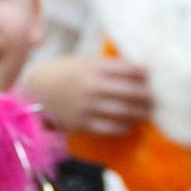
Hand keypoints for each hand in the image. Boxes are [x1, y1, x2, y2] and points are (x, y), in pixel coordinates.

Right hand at [22, 54, 151, 134]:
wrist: (32, 94)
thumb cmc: (59, 74)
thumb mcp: (80, 62)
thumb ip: (105, 65)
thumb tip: (135, 69)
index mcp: (93, 67)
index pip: (129, 69)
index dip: (146, 73)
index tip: (156, 76)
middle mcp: (93, 86)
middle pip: (132, 91)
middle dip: (149, 95)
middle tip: (158, 96)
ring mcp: (88, 107)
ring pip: (125, 111)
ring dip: (140, 112)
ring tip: (148, 111)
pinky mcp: (83, 124)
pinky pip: (112, 128)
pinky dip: (125, 126)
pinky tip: (130, 123)